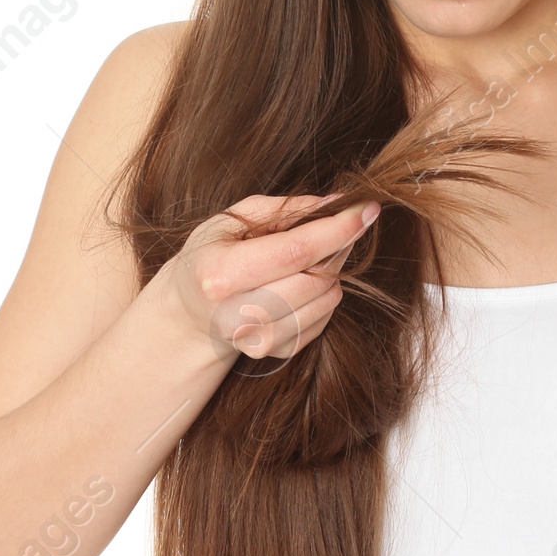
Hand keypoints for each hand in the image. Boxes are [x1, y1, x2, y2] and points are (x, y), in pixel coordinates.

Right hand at [164, 193, 379, 369]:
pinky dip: (321, 296)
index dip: (338, 229)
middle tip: (337, 226)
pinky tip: (298, 283)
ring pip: (326, 300)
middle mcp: (237, 316)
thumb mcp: (232, 221)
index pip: (296, 252)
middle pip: (316, 279)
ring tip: (309, 256)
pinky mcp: (276, 353)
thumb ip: (284, 209)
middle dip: (338, 247)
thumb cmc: (212, 257)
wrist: (190, 314)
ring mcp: (257, 340)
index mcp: (221, 275)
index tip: (366, 208)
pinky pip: (324, 319)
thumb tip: (337, 203)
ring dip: (330, 272)